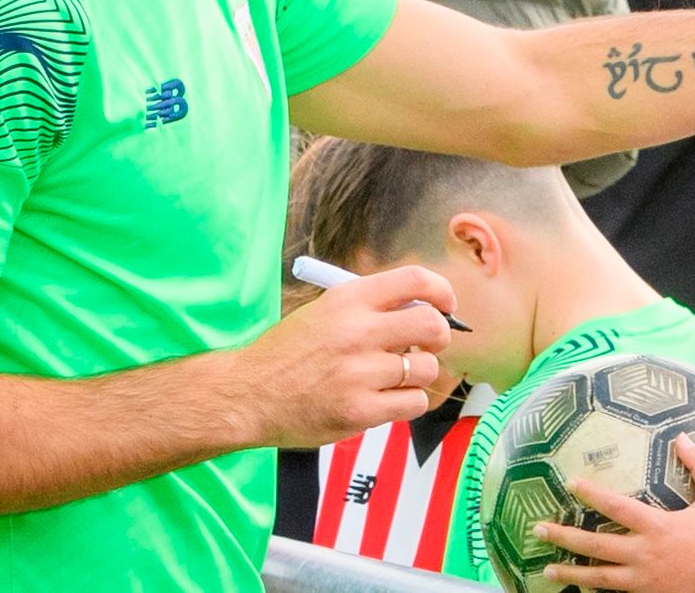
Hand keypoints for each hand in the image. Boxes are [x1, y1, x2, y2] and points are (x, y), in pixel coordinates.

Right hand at [236, 264, 453, 447]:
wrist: (247, 394)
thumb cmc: (288, 353)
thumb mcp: (324, 311)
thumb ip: (371, 307)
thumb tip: (426, 308)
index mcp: (348, 299)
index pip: (415, 280)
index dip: (442, 291)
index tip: (446, 305)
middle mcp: (357, 332)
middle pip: (432, 324)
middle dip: (440, 335)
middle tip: (428, 345)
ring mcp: (359, 374)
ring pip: (427, 369)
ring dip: (418, 374)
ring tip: (393, 377)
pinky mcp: (360, 412)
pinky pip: (413, 403)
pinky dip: (407, 402)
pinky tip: (385, 399)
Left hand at [535, 434, 694, 592]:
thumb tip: (683, 437)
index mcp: (656, 527)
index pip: (615, 507)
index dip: (591, 493)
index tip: (570, 483)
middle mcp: (643, 554)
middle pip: (595, 546)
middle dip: (563, 536)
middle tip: (538, 529)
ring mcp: (643, 580)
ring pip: (598, 578)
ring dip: (571, 571)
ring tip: (547, 569)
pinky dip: (596, 592)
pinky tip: (581, 589)